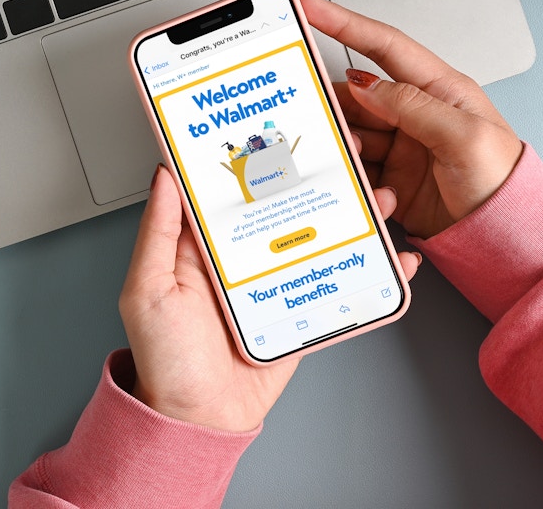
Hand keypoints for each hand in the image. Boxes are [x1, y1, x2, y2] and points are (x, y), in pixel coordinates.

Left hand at [119, 166, 419, 431]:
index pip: (238, 186)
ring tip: (380, 196)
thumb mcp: (147, 290)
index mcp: (208, 243)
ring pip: (321, 234)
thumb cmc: (167, 359)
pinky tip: (395, 257)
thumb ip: (158, 233)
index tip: (288, 124)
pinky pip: (339, 280)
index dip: (261, 153)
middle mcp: (246, 255)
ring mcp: (277, 279)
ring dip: (355, 213)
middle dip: (321, 174)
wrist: (200, 418)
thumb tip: (165, 175)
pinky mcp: (302, 305)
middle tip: (348, 150)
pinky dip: (372, 269)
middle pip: (289, 202)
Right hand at [299, 0, 523, 238]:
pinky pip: (359, 168)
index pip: (384, 46)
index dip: (345, 23)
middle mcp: (417, 114)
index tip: (311, 8)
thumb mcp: (463, 136)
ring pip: (354, 134)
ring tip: (353, 160)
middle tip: (316, 115)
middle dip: (335, 105)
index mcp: (439, 90)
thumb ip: (413, 106)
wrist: (504, 235)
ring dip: (346, 146)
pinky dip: (357, 177)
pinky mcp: (393, 177)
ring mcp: (403, 146)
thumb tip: (367, 86)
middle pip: (358, 96)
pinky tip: (375, 188)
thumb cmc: (502, 183)